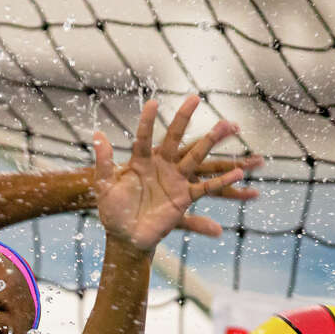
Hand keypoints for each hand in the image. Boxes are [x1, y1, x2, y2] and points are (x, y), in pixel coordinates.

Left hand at [92, 96, 256, 250]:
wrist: (126, 236)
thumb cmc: (114, 211)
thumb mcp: (105, 186)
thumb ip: (105, 162)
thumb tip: (96, 135)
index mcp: (141, 161)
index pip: (144, 137)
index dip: (148, 121)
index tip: (153, 102)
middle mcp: (161, 166)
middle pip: (175, 137)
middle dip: (184, 118)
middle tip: (195, 97)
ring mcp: (175, 180)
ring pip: (195, 156)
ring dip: (211, 140)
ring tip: (228, 125)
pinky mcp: (184, 197)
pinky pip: (205, 188)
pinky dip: (222, 181)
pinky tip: (237, 174)